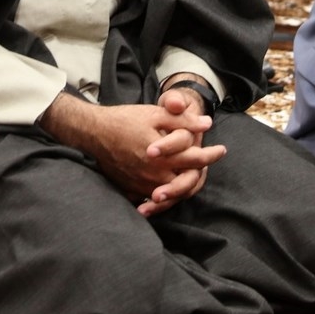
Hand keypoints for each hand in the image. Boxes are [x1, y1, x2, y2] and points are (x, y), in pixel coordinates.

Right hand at [41, 94, 222, 216]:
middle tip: (208, 167)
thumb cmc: (124, 120)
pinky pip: (152, 199)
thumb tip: (207, 124)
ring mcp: (142, 185)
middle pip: (187, 184)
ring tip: (193, 179)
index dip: (212, 155)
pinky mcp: (131, 189)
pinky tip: (169, 191)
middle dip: (201, 176)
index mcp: (164, 156)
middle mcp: (155, 175)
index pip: (196, 159)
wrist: (92, 133)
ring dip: (184, 188)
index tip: (221, 150)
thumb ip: (182, 121)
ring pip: (172, 195)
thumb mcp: (155, 114)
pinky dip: (164, 197)